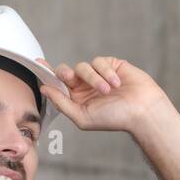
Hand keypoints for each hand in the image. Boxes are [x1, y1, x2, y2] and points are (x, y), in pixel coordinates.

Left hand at [37, 56, 168, 133]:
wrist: (141, 110)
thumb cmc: (114, 118)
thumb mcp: (83, 116)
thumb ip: (62, 103)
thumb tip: (44, 89)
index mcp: (76, 100)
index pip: (57, 85)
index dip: (47, 74)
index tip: (37, 62)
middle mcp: (84, 87)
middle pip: (66, 71)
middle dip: (67, 73)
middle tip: (71, 77)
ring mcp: (97, 75)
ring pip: (83, 66)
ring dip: (94, 78)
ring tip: (108, 91)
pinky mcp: (111, 64)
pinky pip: (100, 61)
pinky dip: (106, 73)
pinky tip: (117, 84)